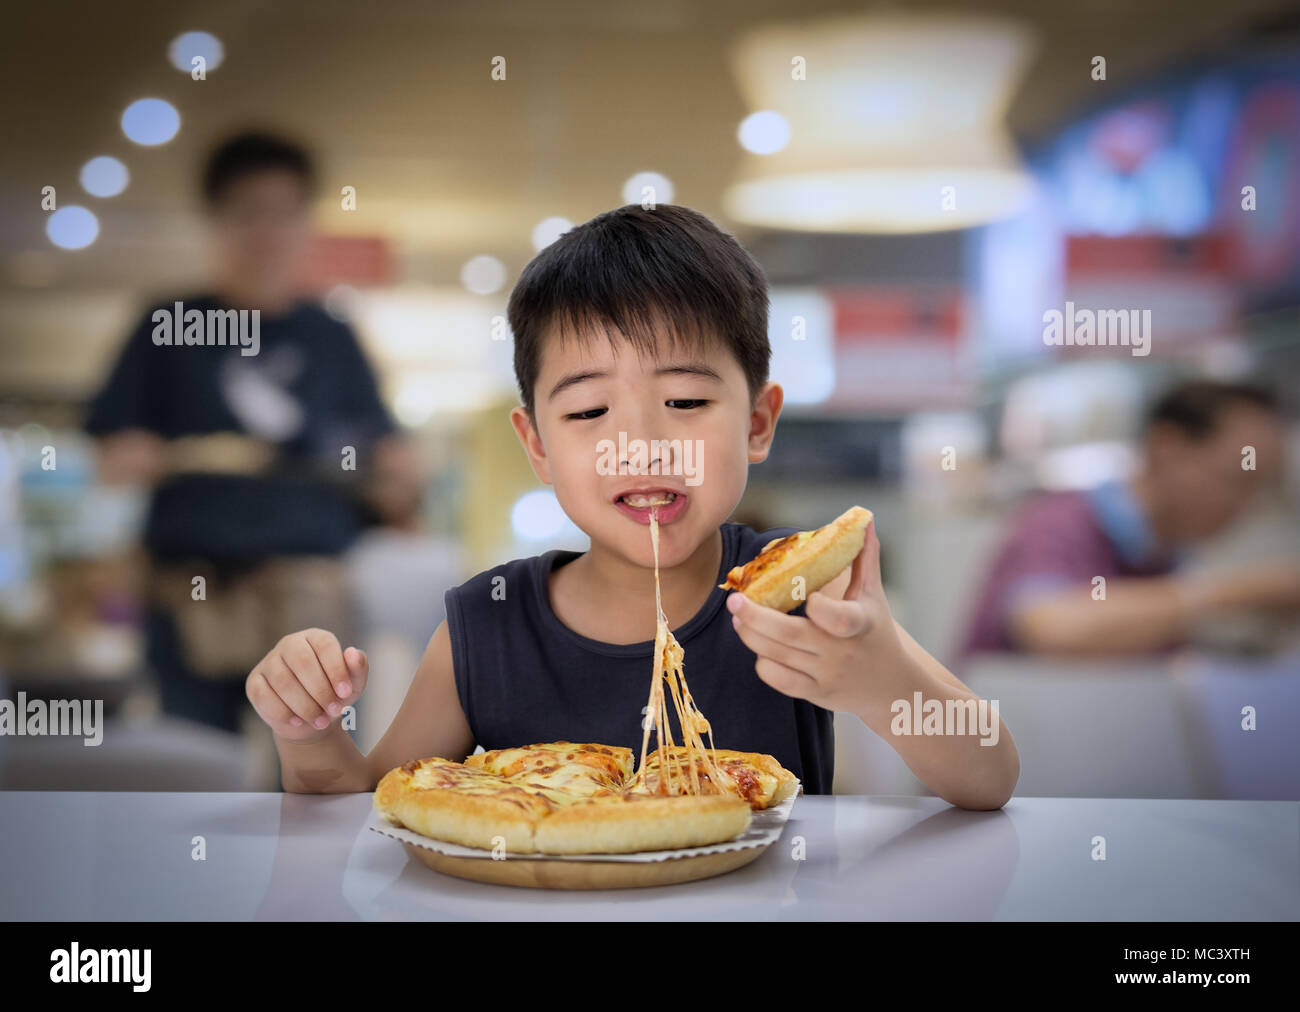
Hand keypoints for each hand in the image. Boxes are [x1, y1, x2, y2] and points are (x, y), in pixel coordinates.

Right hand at [246, 628, 368, 743]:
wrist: (312, 719)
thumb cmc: (335, 694)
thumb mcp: (354, 683)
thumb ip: (358, 667)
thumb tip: (352, 653)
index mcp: (315, 637)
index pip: (324, 646)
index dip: (336, 670)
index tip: (346, 693)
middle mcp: (290, 644)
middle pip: (302, 663)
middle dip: (321, 691)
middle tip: (334, 711)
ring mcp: (269, 662)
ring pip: (283, 682)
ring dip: (305, 705)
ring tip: (321, 721)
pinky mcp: (255, 682)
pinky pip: (264, 696)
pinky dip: (283, 712)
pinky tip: (298, 721)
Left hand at [726, 519, 906, 716]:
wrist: (891, 686)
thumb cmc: (877, 630)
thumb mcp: (874, 595)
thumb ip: (865, 557)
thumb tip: (863, 519)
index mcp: (860, 623)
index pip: (839, 619)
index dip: (820, 609)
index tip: (808, 597)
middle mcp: (841, 651)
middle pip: (791, 636)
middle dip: (756, 618)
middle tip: (734, 601)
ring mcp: (827, 675)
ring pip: (778, 656)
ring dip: (751, 636)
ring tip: (737, 617)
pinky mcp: (814, 692)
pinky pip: (779, 680)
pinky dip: (763, 662)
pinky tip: (757, 645)